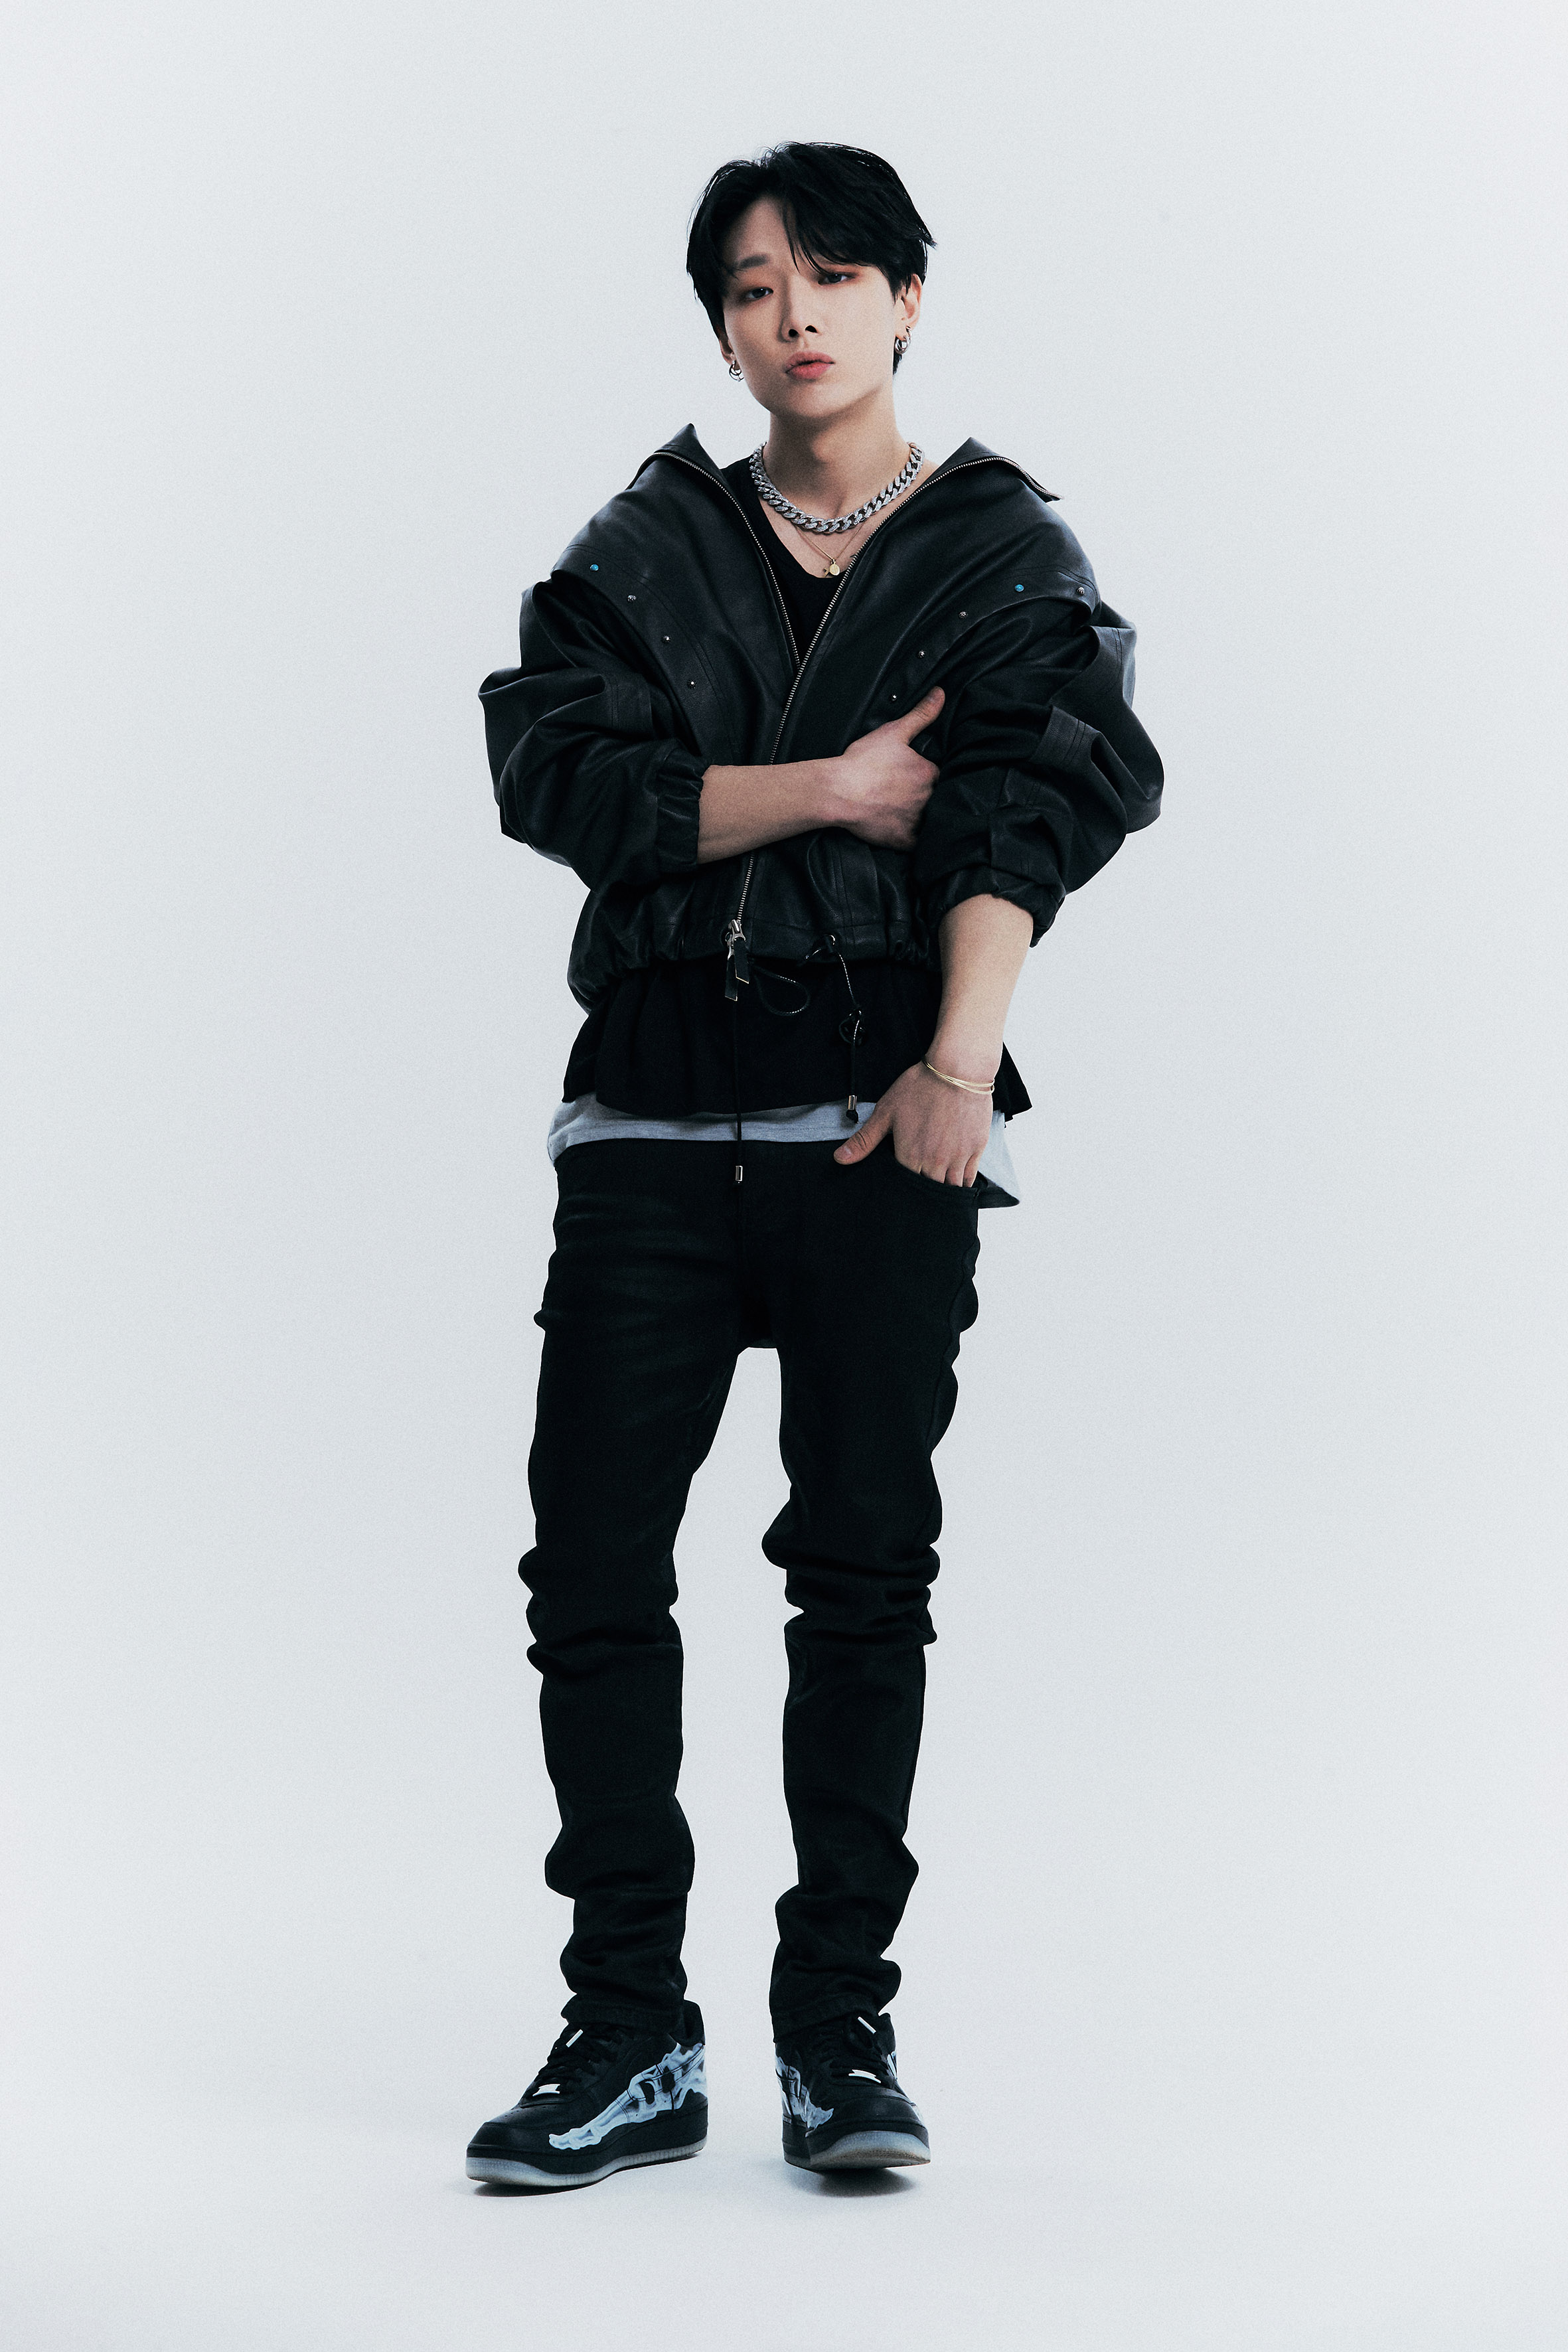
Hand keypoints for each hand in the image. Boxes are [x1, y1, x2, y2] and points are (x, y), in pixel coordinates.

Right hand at [826, 687, 943, 850]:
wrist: (838, 791)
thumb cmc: (863, 761)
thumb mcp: (894, 732)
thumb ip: (921, 714)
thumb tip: (941, 693)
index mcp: (929, 773)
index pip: (938, 776)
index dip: (925, 776)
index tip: (908, 776)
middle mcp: (929, 798)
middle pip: (935, 798)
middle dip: (924, 797)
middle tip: (901, 794)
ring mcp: (917, 821)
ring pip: (929, 821)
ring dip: (921, 817)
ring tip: (900, 811)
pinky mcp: (904, 840)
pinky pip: (918, 843)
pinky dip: (914, 839)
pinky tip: (902, 831)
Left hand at [833, 1056, 993, 1186]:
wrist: (957, 1070)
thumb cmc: (920, 1087)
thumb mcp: (886, 1112)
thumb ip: (865, 1140)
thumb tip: (839, 1159)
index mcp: (910, 1156)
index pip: (905, 1185)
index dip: (903, 1182)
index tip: (903, 1176)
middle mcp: (934, 1163)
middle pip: (929, 1188)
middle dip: (923, 1186)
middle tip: (920, 1175)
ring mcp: (958, 1158)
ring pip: (950, 1187)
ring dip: (943, 1185)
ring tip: (937, 1178)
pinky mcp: (976, 1149)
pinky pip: (969, 1178)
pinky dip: (962, 1180)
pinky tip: (956, 1175)